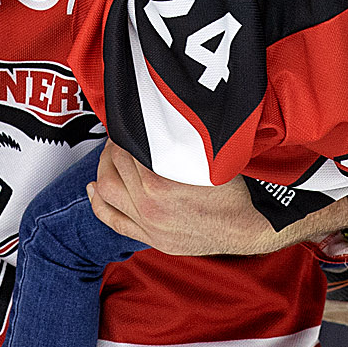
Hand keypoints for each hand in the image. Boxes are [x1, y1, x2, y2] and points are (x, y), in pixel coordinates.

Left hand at [87, 141, 347, 255]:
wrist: (254, 222)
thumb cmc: (236, 181)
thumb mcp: (206, 149)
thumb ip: (175, 134)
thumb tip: (155, 107)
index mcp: (162, 182)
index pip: (127, 145)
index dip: (127, 128)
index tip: (131, 117)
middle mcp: (150, 205)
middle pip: (115, 165)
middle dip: (115, 144)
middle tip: (123, 131)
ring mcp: (150, 225)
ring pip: (108, 190)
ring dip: (106, 167)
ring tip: (114, 152)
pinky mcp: (153, 239)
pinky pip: (114, 222)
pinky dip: (98, 204)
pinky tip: (93, 189)